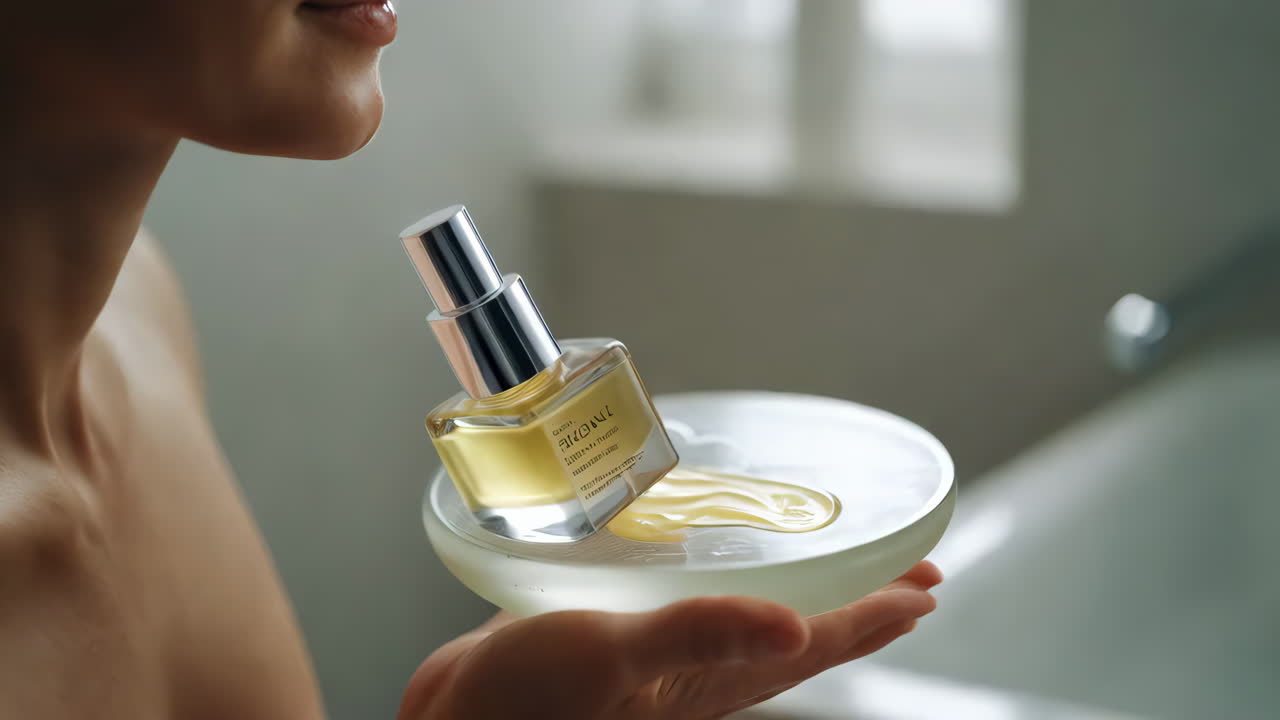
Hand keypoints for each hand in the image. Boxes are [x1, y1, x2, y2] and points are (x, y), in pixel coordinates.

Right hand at [398, 561, 941, 719]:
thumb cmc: (524, 705)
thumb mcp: (613, 657)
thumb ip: (699, 633)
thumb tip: (796, 628)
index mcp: (714, 679)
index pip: (823, 642)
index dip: (879, 613)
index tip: (928, 582)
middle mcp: (701, 669)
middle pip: (806, 632)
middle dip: (859, 602)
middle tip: (904, 569)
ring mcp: (664, 655)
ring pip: (752, 619)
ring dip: (801, 591)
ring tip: (830, 563)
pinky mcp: (623, 634)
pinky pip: (697, 606)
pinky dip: (725, 582)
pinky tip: (711, 558)